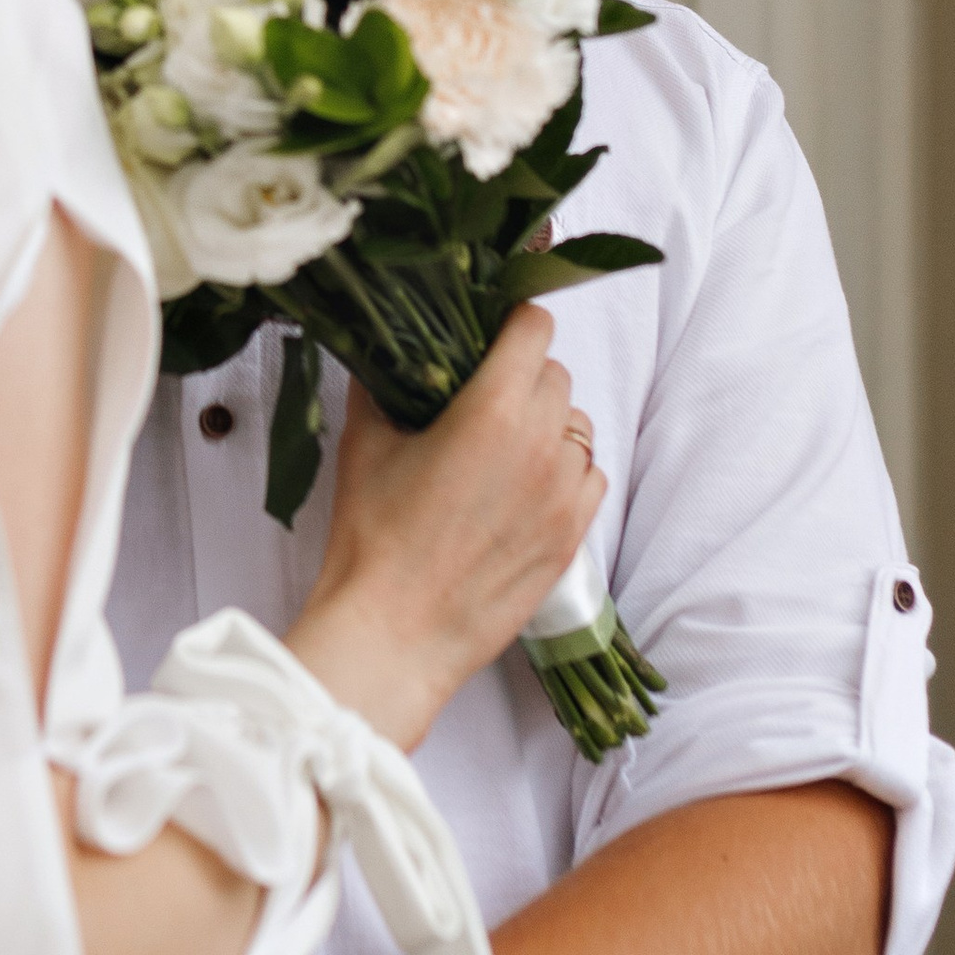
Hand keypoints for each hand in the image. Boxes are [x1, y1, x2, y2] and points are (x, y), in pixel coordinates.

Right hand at [289, 305, 601, 744]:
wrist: (394, 631)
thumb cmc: (372, 537)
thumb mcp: (363, 445)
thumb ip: (379, 386)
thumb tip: (381, 352)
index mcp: (492, 410)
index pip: (535, 329)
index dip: (513, 323)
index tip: (493, 333)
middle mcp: (540, 444)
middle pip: (556, 375)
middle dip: (523, 376)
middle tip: (483, 398)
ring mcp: (563, 494)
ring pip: (577, 427)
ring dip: (547, 426)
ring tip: (503, 449)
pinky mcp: (572, 536)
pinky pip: (591, 477)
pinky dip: (566, 472)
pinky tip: (527, 487)